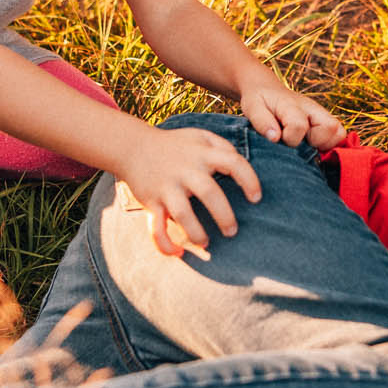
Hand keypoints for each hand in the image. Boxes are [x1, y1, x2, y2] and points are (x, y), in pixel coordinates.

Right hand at [114, 125, 262, 255]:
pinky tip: (177, 252)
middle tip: (232, 232)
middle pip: (209, 192)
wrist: (132, 146)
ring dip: (196, 232)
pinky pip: (155, 227)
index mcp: (202, 154)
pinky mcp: (150, 201)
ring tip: (205, 243)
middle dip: (224, 216)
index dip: (249, 180)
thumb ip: (223, 145)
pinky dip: (164, 243)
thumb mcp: (200, 135)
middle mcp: (185, 169)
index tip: (256, 198)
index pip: (233, 162)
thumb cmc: (174, 145)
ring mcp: (167, 186)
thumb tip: (242, 164)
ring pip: (182, 213)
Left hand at [240, 80, 344, 149]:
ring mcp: (321, 115)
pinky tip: (314, 149)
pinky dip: (331, 146)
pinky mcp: (325, 122)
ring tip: (308, 147)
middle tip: (299, 145)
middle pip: (331, 128)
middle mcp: (312, 109)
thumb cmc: (260, 101)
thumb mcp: (252, 107)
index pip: (299, 125)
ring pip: (339, 133)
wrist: (268, 90)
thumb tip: (275, 138)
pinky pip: (339, 136)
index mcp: (291, 105)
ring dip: (326, 146)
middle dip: (316, 143)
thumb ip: (262, 122)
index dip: (290, 138)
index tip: (279, 140)